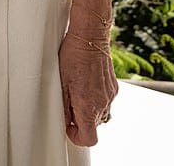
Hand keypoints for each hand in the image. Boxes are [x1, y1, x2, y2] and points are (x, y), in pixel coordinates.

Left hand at [59, 0, 117, 145]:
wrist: (90, 37)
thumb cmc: (72, 55)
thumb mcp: (60, 80)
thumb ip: (63, 105)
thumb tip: (64, 121)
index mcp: (88, 105)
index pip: (89, 138)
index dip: (76, 136)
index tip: (68, 126)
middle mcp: (103, 103)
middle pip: (93, 125)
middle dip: (80, 119)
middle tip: (68, 102)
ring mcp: (110, 96)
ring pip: (100, 113)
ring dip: (88, 108)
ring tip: (76, 89)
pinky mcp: (114, 87)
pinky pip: (105, 100)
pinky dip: (95, 97)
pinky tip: (85, 82)